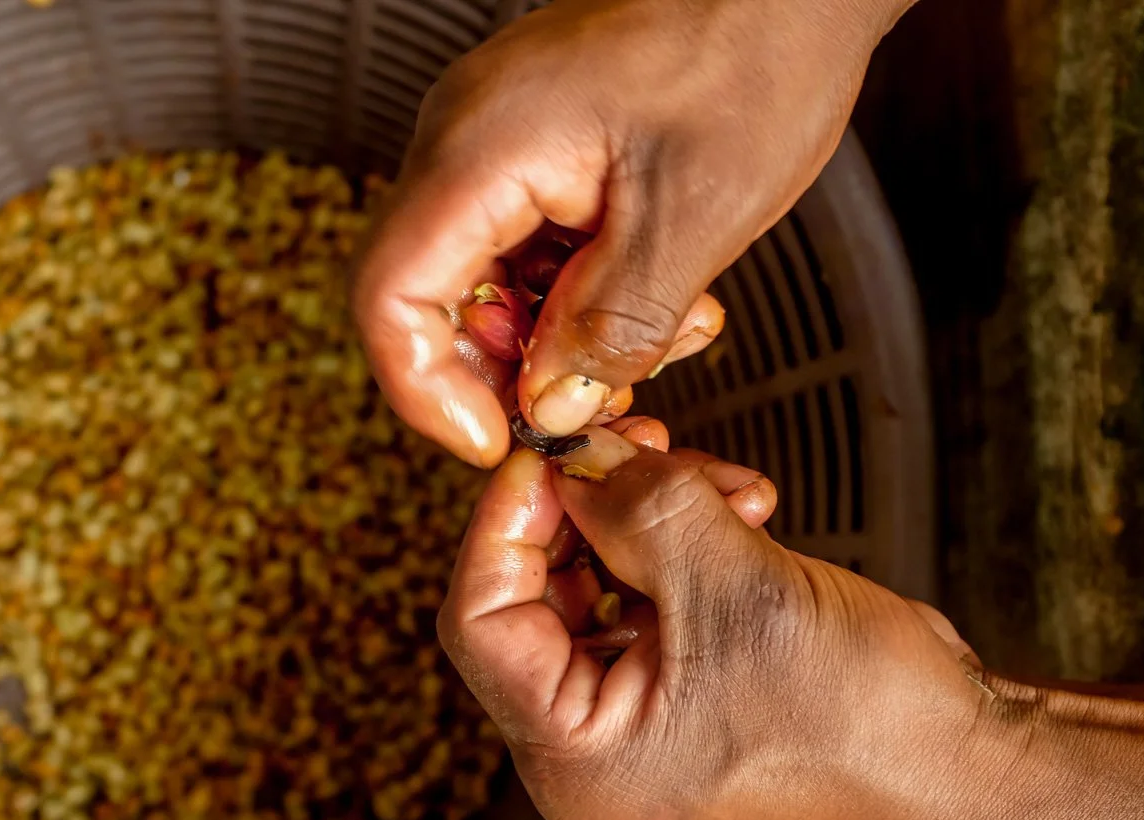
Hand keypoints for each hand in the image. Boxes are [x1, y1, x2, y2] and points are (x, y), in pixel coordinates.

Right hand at [353, 0, 915, 464]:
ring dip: (548, 338)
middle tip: (584, 402)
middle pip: (422, 295)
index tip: (495, 439)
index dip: (426, 389)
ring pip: (474, 281)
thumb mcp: (693, 219)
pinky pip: (516, 247)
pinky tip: (641, 299)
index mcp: (482, 147)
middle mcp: (463, 138)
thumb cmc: (755, 56)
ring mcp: (491, 140)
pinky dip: (568, 296)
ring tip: (643, 342)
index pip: (388, 295)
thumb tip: (548, 409)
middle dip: (500, 370)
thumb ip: (611, 329)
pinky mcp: (528, 149)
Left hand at [439, 420, 977, 819]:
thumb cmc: (866, 721)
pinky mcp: (682, 683)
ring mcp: (636, 716)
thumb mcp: (736, 591)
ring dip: (649, 513)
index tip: (545, 451)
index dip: (504, 521)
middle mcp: (590, 748)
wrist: (971, 763)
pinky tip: (740, 508)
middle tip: (635, 442)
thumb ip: (640, 508)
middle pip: (532, 594)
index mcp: (576, 758)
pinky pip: (647, 592)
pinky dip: (683, 539)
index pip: (479, 621)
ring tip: (721, 485)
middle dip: (590, 507)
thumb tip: (578, 455)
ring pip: (595, 580)